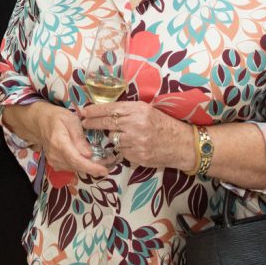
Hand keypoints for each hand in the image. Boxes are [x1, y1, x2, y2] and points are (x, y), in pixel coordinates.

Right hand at [28, 103, 109, 177]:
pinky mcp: (56, 164)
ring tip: (102, 160)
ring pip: (75, 169)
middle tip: (110, 163)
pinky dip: (82, 166)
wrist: (40, 122)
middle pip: (77, 166)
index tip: (104, 170)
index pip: (76, 159)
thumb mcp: (71, 120)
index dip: (91, 167)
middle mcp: (55, 155)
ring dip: (89, 167)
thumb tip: (88, 154)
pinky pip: (71, 168)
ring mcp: (54, 161)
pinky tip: (89, 160)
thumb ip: (79, 137)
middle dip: (95, 167)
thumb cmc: (57, 117)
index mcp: (59, 142)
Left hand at [80, 101, 194, 170]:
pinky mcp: (137, 156)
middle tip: (84, 123)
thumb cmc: (164, 125)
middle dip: (92, 123)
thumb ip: (128, 110)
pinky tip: (133, 145)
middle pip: (106, 123)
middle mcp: (135, 124)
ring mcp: (136, 141)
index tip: (84, 111)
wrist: (182, 144)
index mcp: (138, 110)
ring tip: (124, 135)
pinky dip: (123, 148)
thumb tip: (105, 111)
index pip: (110, 109)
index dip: (94, 110)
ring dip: (114, 137)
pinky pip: (122, 151)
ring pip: (113, 138)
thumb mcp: (147, 110)